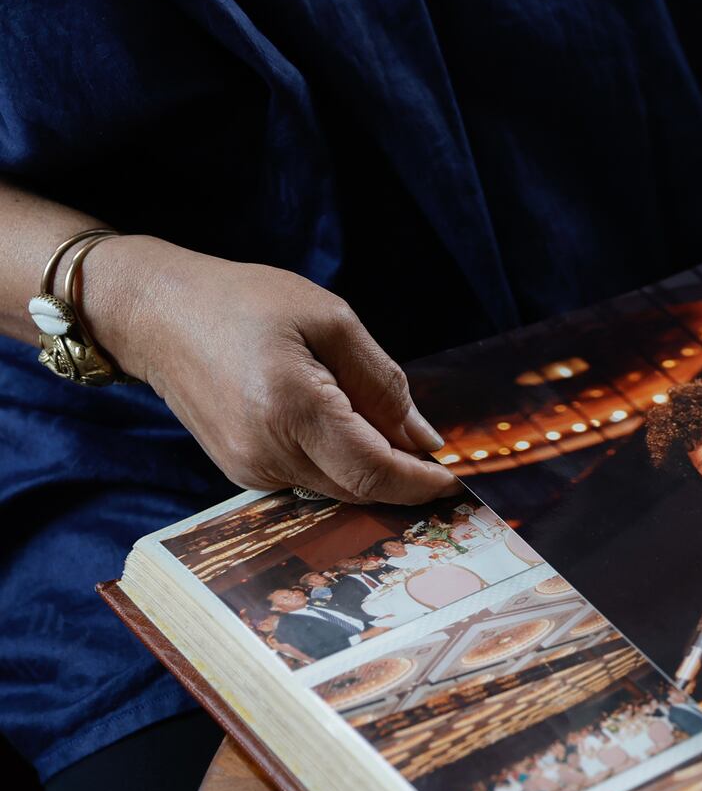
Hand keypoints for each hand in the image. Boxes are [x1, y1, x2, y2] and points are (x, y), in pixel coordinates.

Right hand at [90, 236, 459, 504]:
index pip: (374, 471)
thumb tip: (425, 440)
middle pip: (359, 487)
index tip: (456, 480)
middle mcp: (267, 452)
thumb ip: (383, 384)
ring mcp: (249, 468)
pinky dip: (339, 463)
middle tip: (438, 457)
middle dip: (404, 478)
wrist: (156, 314)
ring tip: (388, 429)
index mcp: (293, 408)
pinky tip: (345, 429)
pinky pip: (309, 479)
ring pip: (337, 488)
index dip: (420, 482)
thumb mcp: (330, 320)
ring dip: (372, 470)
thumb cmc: (244, 302)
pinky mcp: (240, 471)